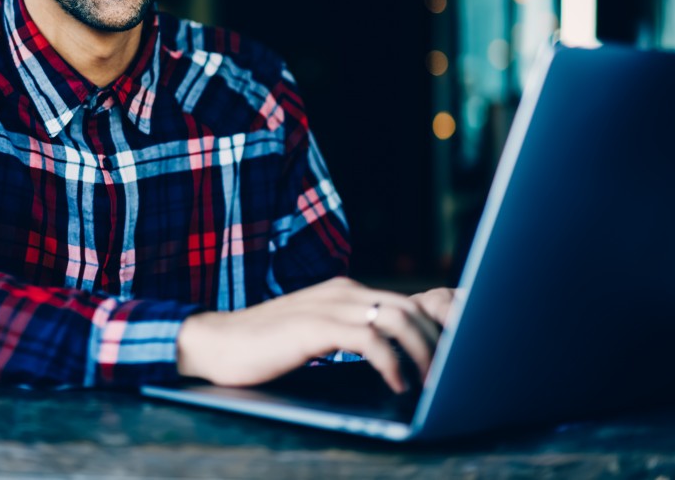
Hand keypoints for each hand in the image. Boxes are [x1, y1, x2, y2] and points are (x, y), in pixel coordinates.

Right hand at [176, 277, 455, 392]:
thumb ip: (351, 333)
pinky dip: (391, 362)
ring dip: (422, 352)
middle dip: (438, 341)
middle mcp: (343, 291)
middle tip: (450, 375)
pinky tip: (394, 383)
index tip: (456, 354)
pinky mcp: (314, 327)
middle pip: (410, 307)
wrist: (217, 342)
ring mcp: (328, 306)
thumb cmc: (267, 345)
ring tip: (428, 382)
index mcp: (346, 291)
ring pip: (397, 318)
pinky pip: (369, 339)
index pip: (407, 299)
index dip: (437, 324)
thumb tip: (392, 354)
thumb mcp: (318, 334)